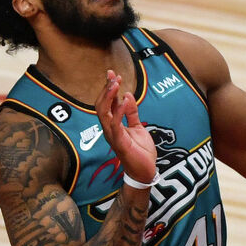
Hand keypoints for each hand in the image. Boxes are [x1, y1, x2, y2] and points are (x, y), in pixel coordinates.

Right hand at [96, 70, 156, 185]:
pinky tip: (126, 99)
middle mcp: (109, 129)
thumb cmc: (140, 152)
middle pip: (101, 105)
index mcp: (113, 124)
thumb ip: (132, 113)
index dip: (108, 88)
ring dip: (109, 97)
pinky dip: (120, 111)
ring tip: (116, 84)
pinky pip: (115, 125)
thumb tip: (128, 95)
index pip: (107, 103)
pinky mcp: (119, 143)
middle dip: (106, 89)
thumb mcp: (138, 127)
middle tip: (113, 76)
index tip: (112, 74)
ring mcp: (112, 136)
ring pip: (103, 113)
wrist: (145, 172)